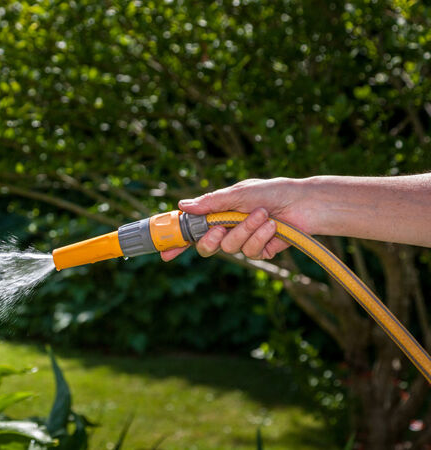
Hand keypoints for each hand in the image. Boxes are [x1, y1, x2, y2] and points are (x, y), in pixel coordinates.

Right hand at [160, 178, 314, 260]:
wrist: (304, 202)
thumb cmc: (272, 191)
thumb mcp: (238, 193)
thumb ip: (211, 203)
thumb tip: (182, 206)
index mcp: (218, 213)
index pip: (192, 230)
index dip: (177, 243)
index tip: (165, 252)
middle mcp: (228, 228)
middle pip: (207, 246)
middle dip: (212, 239)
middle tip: (218, 229)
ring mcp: (244, 240)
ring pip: (231, 247)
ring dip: (245, 230)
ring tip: (262, 214)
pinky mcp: (261, 250)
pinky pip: (251, 251)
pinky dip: (260, 237)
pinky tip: (272, 225)